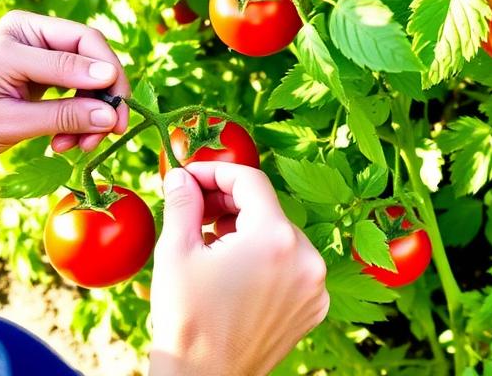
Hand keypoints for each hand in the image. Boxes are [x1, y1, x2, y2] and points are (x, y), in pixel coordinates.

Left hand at [0, 10, 128, 163]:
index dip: (108, 79)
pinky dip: (76, 114)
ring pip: (87, 74)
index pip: (85, 45)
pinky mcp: (36, 70)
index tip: (115, 118)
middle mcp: (31, 34)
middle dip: (103, 97)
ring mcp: (34, 51)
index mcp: (20, 34)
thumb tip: (111, 114)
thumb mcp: (10, 121)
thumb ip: (64, 114)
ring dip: (90, 111)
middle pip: (92, 56)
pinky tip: (64, 140)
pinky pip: (72, 87)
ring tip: (77, 146)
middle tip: (110, 133)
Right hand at [149, 163, 328, 375]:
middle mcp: (307, 258)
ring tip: (212, 245)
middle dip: (229, 204)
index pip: (250, 181)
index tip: (191, 177)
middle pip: (267, 209)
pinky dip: (267, 261)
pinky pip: (293, 267)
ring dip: (248, 232)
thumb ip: (183, 203)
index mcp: (275, 239)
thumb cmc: (186, 319)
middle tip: (196, 211)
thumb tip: (182, 174)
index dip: (216, 172)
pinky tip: (235, 273)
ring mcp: (316, 284)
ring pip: (280, 237)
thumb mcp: (176, 252)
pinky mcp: (315, 306)